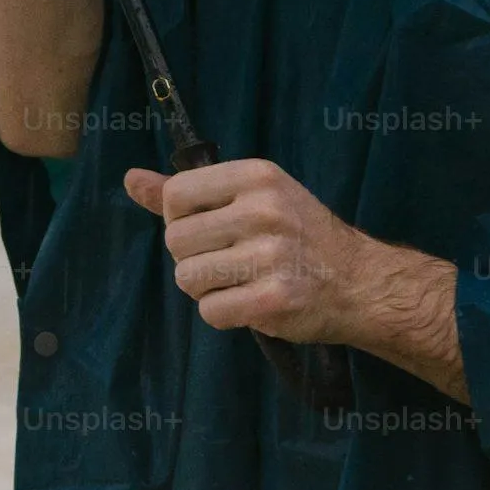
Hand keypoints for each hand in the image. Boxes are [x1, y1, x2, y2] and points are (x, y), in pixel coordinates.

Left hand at [124, 159, 467, 399]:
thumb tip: (130, 179)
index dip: (181, 218)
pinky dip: (223, 314)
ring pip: (187, 279)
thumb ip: (190, 191)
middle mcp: (264, 209)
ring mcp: (270, 255)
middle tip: (227, 261)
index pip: (176, 194)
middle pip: (176, 241)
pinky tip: (250, 303)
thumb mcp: (254, 196)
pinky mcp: (274, 300)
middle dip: (192, 258)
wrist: (359, 282)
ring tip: (239, 282)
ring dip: (206, 289)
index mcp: (257, 175)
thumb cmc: (300, 235)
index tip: (209, 228)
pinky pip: (211, 312)